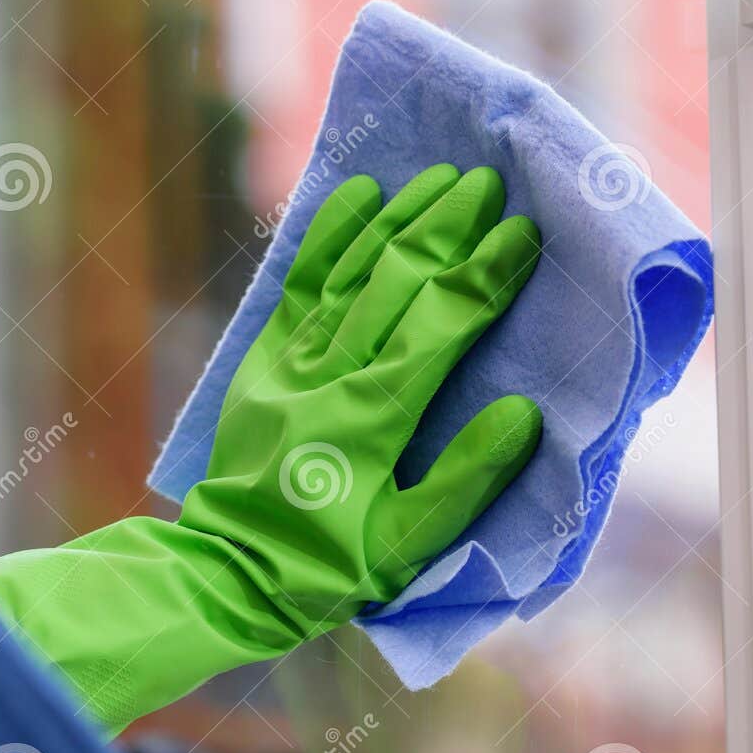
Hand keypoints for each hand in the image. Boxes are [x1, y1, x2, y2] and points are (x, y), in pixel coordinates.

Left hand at [0, 164, 541, 730]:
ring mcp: (290, 361)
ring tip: (441, 178)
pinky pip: (298, 284)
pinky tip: (359, 195)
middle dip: (447, 228)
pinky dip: (329, 236)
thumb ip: (466, 478)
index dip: (486, 275)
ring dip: (399, 219)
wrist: (229, 574)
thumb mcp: (408, 546)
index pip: (442, 325)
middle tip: (489, 185)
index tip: (523, 234)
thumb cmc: (331, 567)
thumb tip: (523, 412)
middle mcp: (329, 375)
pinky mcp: (262, 358)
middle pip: (397, 281)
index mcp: (372, 420)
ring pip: (351, 271)